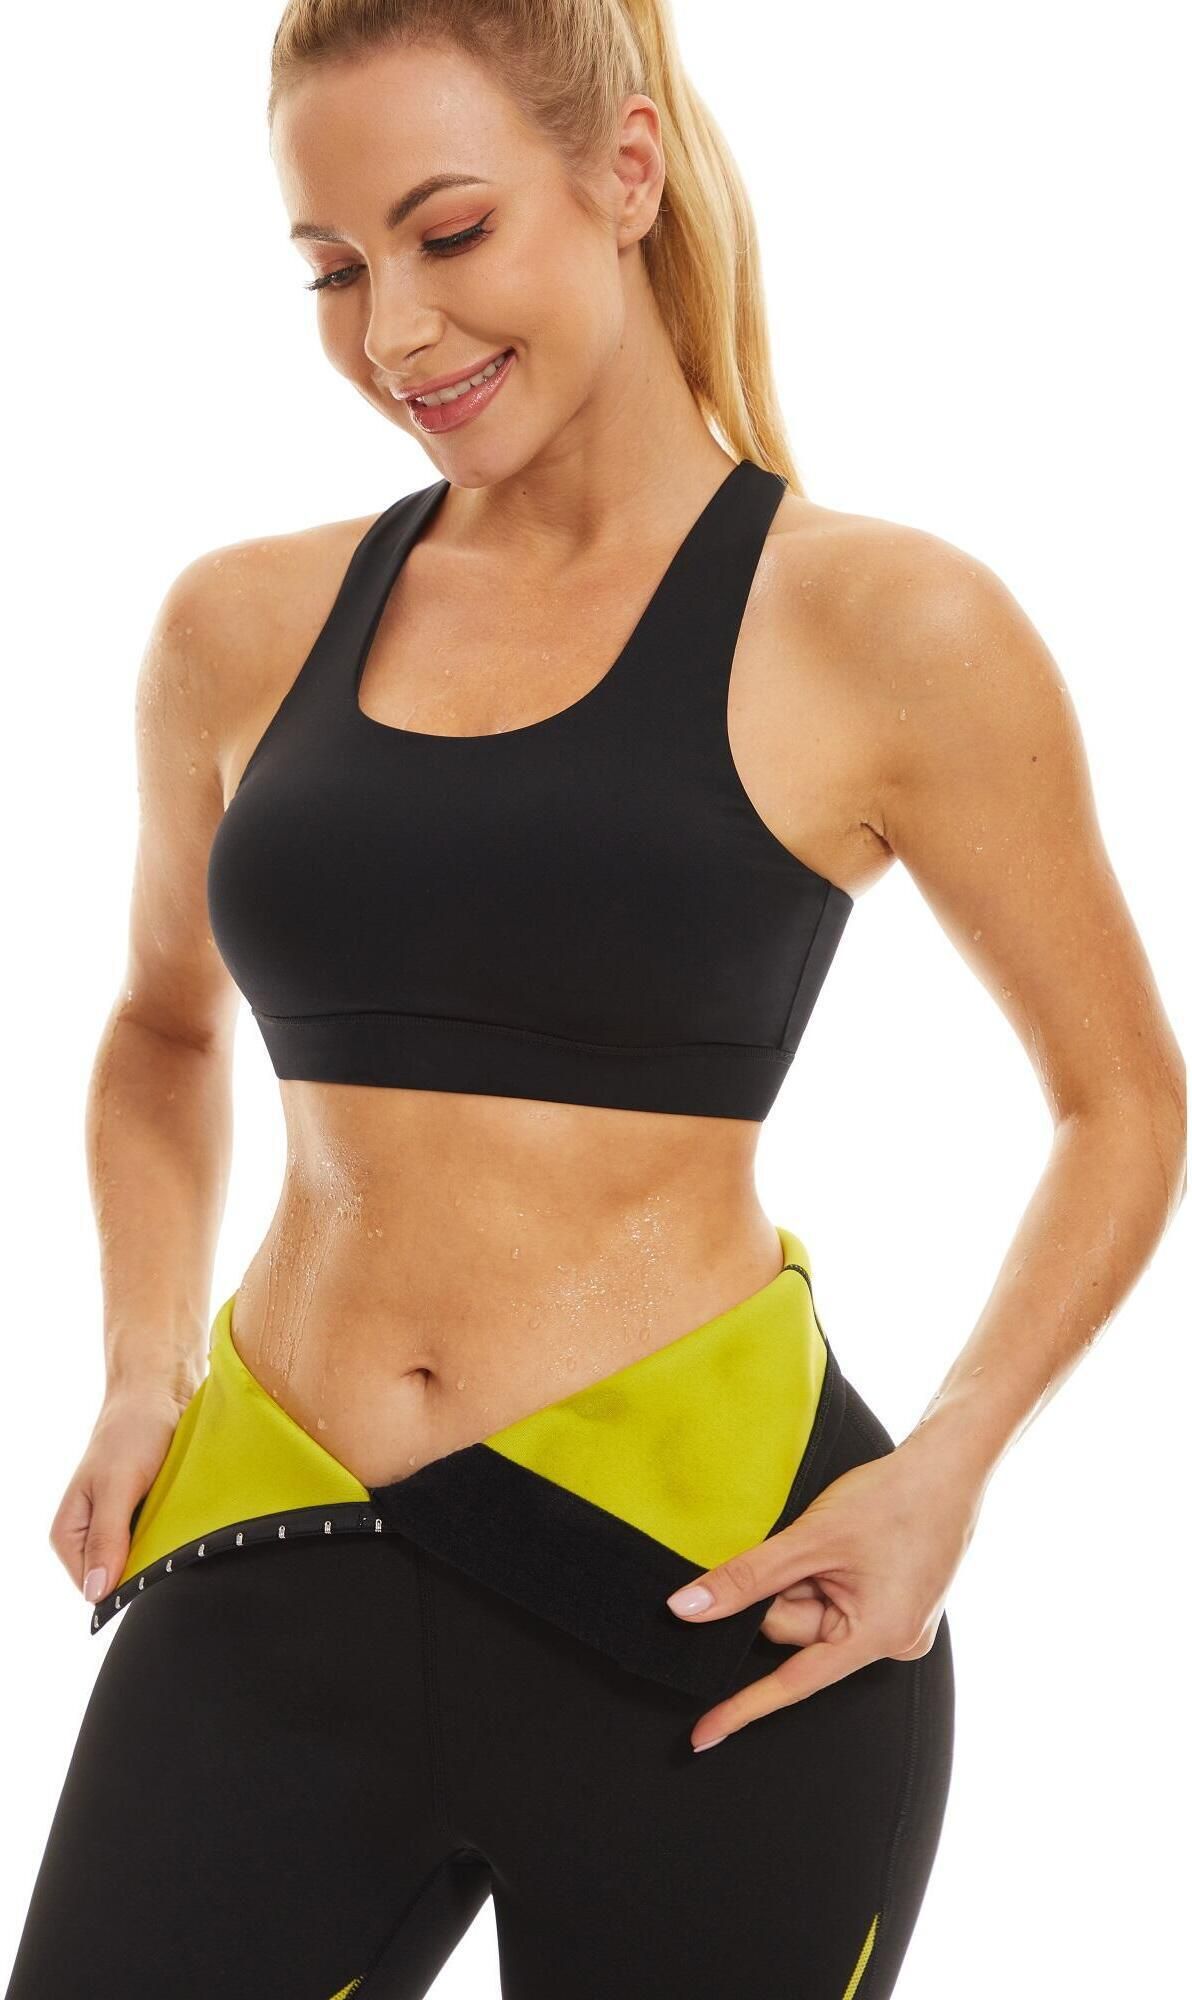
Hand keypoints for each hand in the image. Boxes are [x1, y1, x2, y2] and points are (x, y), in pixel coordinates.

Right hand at [48, 1381, 192, 1607]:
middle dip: (146, 1568)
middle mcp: (91, 1535)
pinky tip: (185, 1518)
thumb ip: (106, 1536)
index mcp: (70, 1534)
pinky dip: (175, 1533)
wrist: (161, 1390)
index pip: (94, 1589)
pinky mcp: (146, 1515)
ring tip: (177, 1524)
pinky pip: (161, 1541)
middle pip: (120, 1578)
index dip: (125, 1585)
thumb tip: (96, 1592)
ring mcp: (120, 1527)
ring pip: (144, 1561)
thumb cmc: (132, 1430)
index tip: (156, 1569)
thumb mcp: (117, 1484)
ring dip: (164, 1549)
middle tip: (171, 1543)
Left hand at [664, 1434, 978, 1750]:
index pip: (792, 1683)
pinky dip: (826, 1577)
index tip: (700, 1736)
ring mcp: (897, 1626)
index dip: (741, 1707)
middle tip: (809, 1546)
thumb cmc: (890, 1498)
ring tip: (840, 1539)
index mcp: (878, 1637)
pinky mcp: (897, 1609)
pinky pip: (838, 1605)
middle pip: (799, 1633)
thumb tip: (686, 1610)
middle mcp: (894, 1643)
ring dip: (808, 1577)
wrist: (947, 1468)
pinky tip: (849, 1547)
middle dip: (787, 1590)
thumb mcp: (809, 1538)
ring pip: (815, 1614)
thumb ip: (746, 1579)